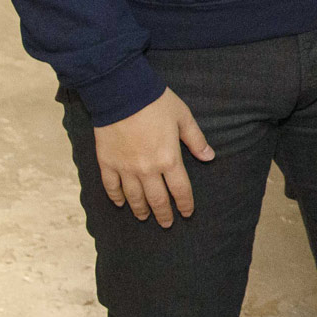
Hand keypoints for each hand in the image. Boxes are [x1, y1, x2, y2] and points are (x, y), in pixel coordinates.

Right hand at [94, 87, 214, 227]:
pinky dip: (116, 197)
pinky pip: (111, 186)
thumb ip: (196, 140)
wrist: (122, 93)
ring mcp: (125, 168)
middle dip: (164, 214)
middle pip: (157, 199)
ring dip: (141, 210)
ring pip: (134, 197)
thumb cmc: (156, 102)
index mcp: (169, 159)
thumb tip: (209, 157)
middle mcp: (147, 169)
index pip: (180, 190)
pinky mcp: (107, 163)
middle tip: (166, 224)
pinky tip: (120, 203)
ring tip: (144, 217)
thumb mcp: (183, 117)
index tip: (187, 213)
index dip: (184, 204)